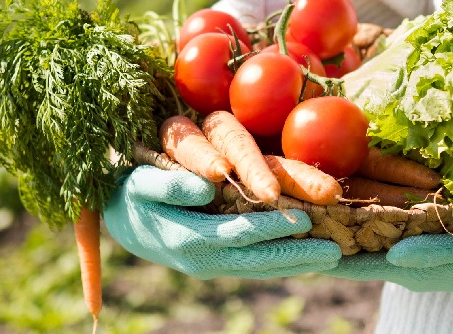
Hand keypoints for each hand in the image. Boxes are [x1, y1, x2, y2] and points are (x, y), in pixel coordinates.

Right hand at [103, 165, 341, 278]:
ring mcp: (209, 265)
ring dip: (294, 265)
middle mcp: (202, 259)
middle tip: (334, 251)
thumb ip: (171, 186)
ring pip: (258, 268)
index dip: (273, 228)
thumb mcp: (141, 183)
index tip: (304, 220)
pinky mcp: (214, 262)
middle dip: (297, 256)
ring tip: (328, 259)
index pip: (239, 235)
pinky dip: (278, 265)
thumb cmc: (130, 193)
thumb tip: (208, 187)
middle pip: (257, 260)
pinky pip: (252, 266)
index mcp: (187, 239)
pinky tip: (301, 260)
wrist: (117, 218)